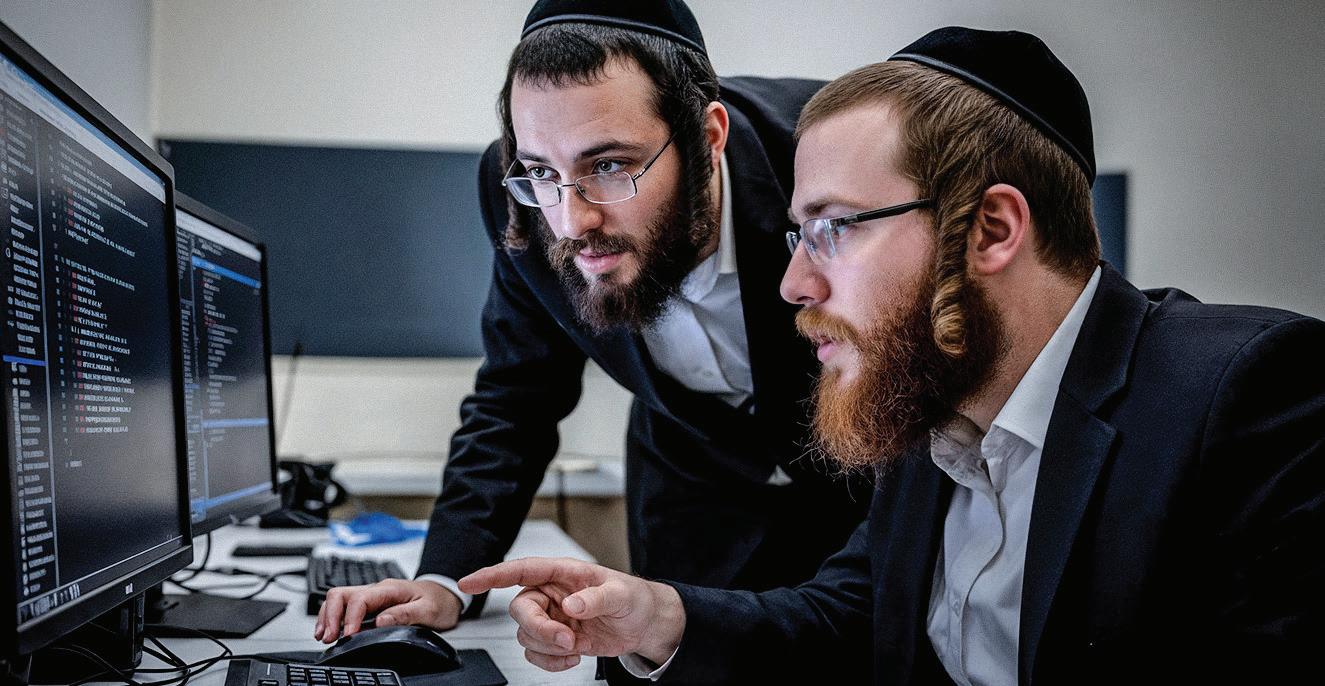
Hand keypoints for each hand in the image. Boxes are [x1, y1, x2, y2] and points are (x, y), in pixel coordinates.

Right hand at [313, 578, 462, 642]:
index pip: (361, 599)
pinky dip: (333, 618)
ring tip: (324, 636)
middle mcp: (377, 590)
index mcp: (390, 589)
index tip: (348, 636)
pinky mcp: (370, 605)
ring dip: (328, 616)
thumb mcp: (429, 610)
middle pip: (342, 594)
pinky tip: (331, 631)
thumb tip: (381, 622)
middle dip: (330, 615)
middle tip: (329, 637)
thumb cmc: (439, 600)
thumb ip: (406, 614)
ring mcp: (372, 596)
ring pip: (339, 599)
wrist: (445, 594)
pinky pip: (345, 607)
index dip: (350, 618)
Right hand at [460, 557, 684, 672]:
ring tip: (575, 646)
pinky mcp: (556, 638)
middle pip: (521, 609)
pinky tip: (572, 656)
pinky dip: (551, 661)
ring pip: (526, 634)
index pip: (520, 570)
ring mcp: (552, 617)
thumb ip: (596, 597)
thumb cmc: (634, 598)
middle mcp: (551, 594)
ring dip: (547, 647)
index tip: (467, 583)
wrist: (643, 624)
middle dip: (539, 629)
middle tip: (565, 639)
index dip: (491, 575)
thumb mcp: (621, 594)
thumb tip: (572, 605)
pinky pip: (536, 653)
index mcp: (563, 573)